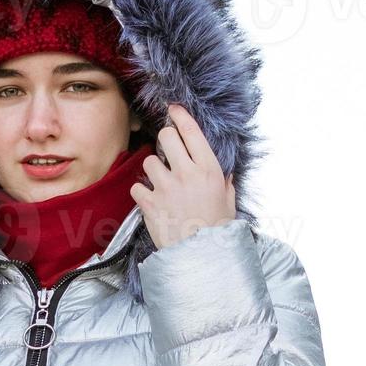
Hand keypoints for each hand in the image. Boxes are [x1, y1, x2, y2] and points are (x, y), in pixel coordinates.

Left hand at [129, 104, 236, 249]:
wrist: (200, 255)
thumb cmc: (217, 229)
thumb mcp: (228, 201)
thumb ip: (225, 182)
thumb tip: (225, 172)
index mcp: (209, 169)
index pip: (191, 132)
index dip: (180, 116)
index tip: (173, 109)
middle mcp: (186, 173)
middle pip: (166, 137)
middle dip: (165, 139)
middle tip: (167, 149)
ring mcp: (166, 187)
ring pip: (149, 161)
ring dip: (153, 169)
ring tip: (161, 183)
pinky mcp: (149, 202)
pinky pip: (136, 186)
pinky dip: (141, 192)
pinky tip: (151, 200)